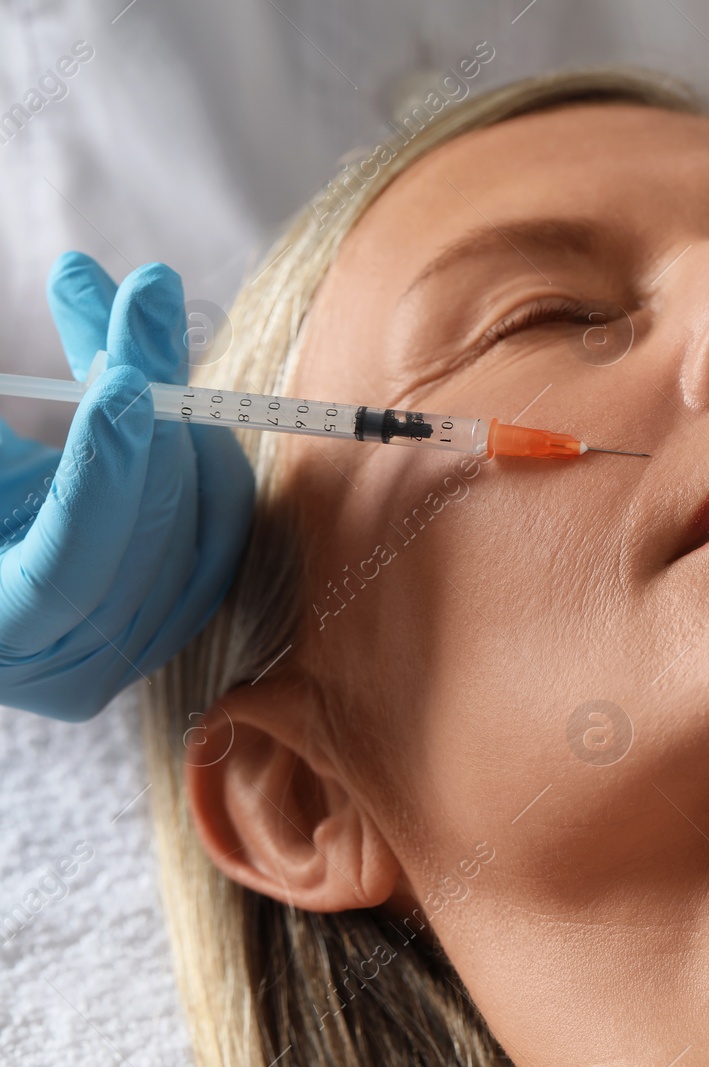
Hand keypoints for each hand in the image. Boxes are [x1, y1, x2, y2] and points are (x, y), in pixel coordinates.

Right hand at [0, 253, 253, 719]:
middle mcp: (75, 668)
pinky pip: (222, 512)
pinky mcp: (181, 605)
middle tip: (144, 296)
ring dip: (176, 397)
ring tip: (137, 305)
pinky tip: (157, 363)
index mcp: (0, 641)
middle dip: (154, 406)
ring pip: (203, 514)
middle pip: (149, 534)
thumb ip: (12, 450)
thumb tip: (105, 364)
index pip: (67, 575)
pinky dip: (198, 428)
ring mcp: (140, 645)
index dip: (101, 478)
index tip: (121, 382)